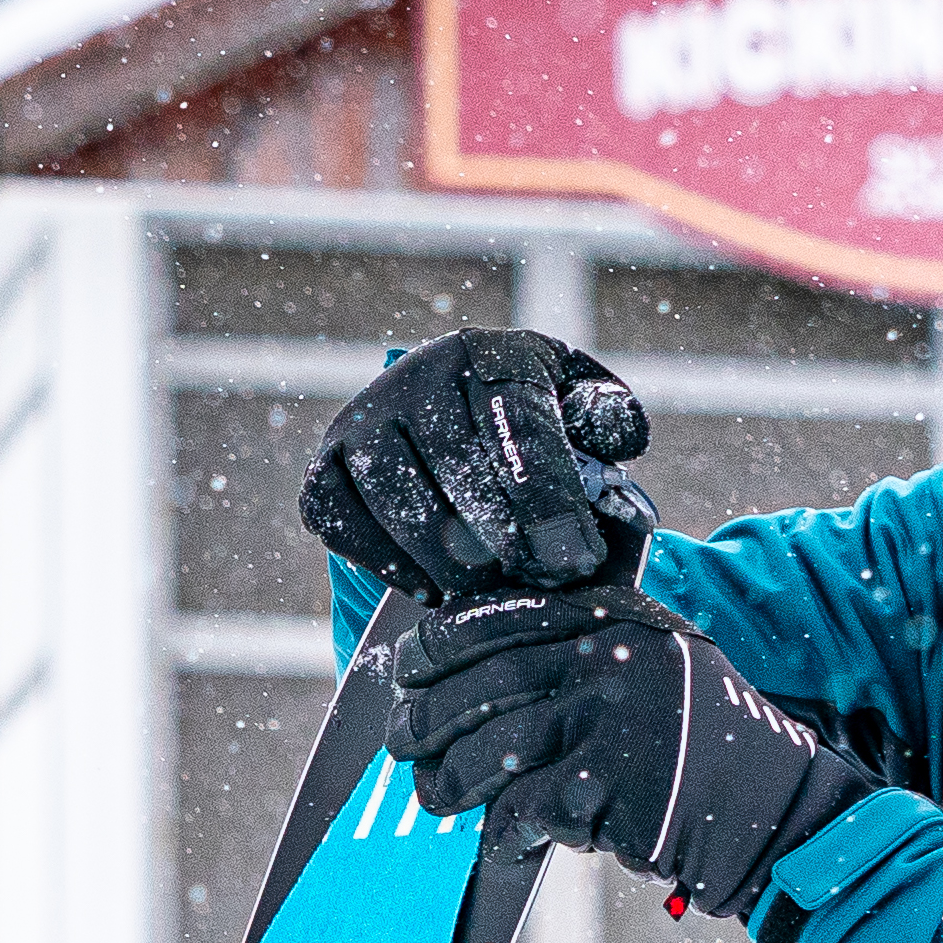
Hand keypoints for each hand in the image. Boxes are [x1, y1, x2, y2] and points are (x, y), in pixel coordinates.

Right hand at [302, 332, 658, 600]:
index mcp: (488, 354)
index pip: (516, 425)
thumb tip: (618, 442)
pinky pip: (345, 528)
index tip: (574, 561)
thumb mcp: (581, 409)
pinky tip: (436, 588)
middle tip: (539, 585)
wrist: (448, 425)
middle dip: (507, 542)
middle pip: (457, 471)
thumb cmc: (530, 428)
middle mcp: (413, 376)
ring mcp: (358, 422)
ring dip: (452, 562)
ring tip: (491, 588)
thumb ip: (609, 422)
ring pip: (400, 506)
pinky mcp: (323, 470)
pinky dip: (391, 567)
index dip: (548, 501)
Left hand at [388, 589, 866, 920]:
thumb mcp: (653, 663)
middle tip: (403, 743)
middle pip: (476, 686)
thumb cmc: (700, 746)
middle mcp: (605, 657)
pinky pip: (515, 811)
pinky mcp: (599, 787)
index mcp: (612, 618)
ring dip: (448, 783)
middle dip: (424, 720)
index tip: (405, 669)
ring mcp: (602, 720)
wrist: (775, 812)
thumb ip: (580, 650)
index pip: (496, 618)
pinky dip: (500, 834)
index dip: (436, 646)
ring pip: (484, 752)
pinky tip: (506, 842)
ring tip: (439, 797)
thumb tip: (464, 668)